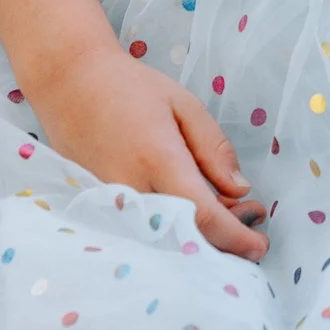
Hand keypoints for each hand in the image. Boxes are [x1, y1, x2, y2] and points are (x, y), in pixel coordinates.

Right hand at [36, 49, 267, 260]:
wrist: (68, 82)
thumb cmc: (128, 87)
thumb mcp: (182, 105)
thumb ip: (214, 148)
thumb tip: (240, 190)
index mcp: (157, 159)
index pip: (203, 216)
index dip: (236, 238)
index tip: (260, 246)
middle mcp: (131, 189)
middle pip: (186, 238)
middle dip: (226, 240)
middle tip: (251, 214)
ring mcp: (110, 204)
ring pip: (166, 239)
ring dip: (201, 235)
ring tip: (227, 208)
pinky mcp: (98, 208)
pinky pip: (144, 231)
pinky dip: (173, 229)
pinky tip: (192, 209)